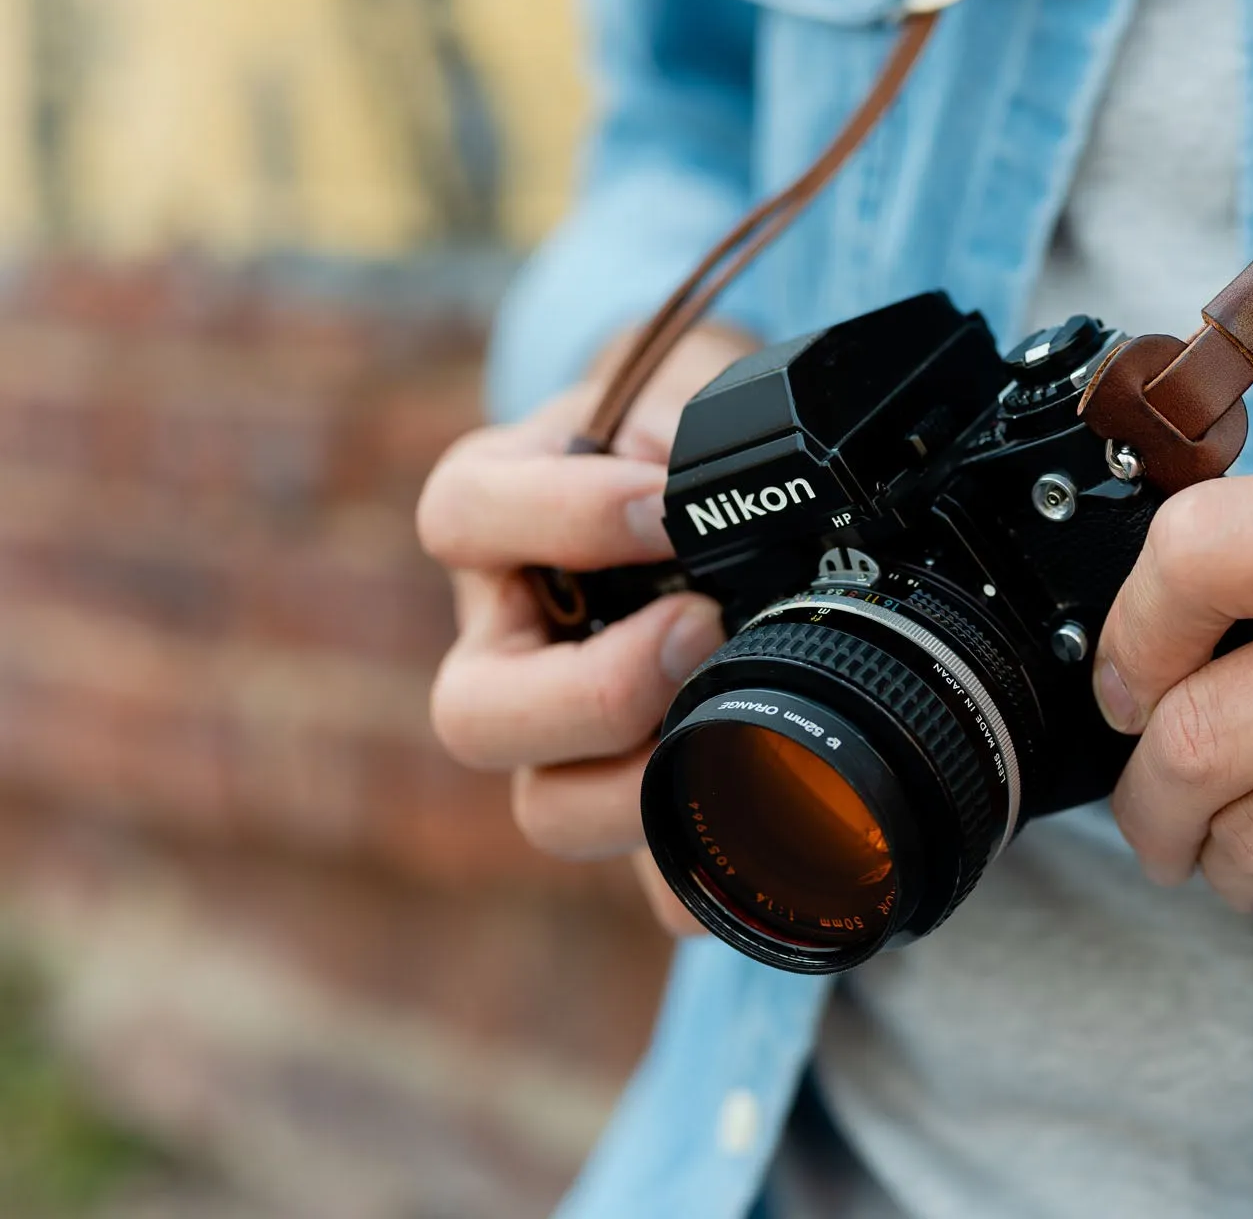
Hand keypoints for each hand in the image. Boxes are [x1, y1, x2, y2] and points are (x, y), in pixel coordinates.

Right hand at [418, 321, 757, 934]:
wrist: (708, 472)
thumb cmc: (679, 430)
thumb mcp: (676, 391)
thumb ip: (686, 414)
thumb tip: (697, 461)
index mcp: (494, 516)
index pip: (465, 517)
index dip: (562, 518)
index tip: (663, 504)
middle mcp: (506, 636)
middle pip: (476, 714)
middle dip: (594, 691)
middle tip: (699, 629)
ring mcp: (563, 728)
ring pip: (547, 806)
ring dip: (642, 788)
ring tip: (739, 727)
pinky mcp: (636, 792)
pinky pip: (645, 872)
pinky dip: (706, 869)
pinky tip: (774, 836)